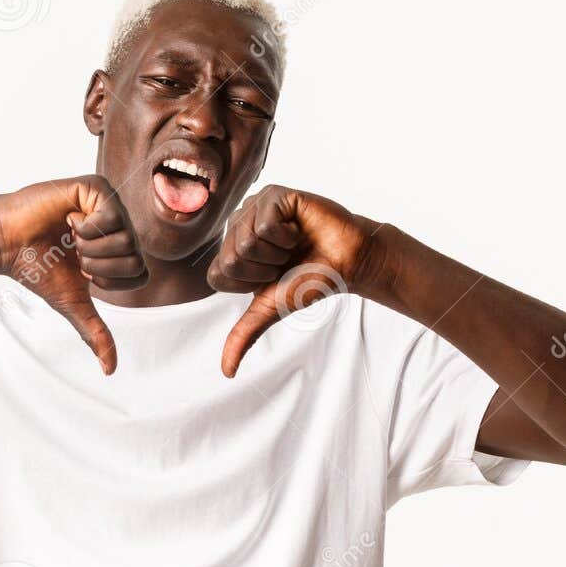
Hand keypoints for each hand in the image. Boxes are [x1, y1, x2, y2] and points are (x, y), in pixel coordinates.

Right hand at [0, 176, 147, 374]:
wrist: (7, 243)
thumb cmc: (38, 268)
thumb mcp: (73, 303)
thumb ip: (96, 332)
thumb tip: (111, 371)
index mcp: (120, 251)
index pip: (140, 275)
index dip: (109, 282)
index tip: (82, 271)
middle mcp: (120, 226)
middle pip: (136, 257)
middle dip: (98, 265)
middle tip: (73, 253)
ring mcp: (110, 205)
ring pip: (126, 237)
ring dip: (89, 246)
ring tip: (68, 234)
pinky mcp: (96, 187)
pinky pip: (111, 215)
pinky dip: (84, 226)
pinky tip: (68, 217)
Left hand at [205, 185, 385, 376]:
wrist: (347, 262)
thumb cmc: (310, 280)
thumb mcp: (270, 310)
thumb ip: (244, 335)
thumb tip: (227, 372)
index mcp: (231, 251)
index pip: (218, 275)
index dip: (248, 284)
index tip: (272, 277)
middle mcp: (237, 226)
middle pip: (230, 258)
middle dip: (264, 268)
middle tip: (285, 259)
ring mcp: (254, 206)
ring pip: (246, 241)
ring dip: (277, 251)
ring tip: (293, 244)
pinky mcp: (274, 194)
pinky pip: (264, 223)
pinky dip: (286, 235)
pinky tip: (299, 228)